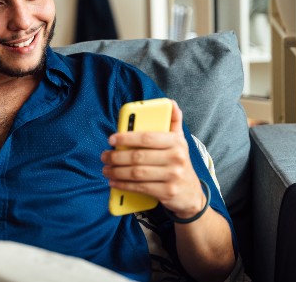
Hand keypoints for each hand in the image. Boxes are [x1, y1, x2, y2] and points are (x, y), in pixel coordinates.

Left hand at [101, 100, 205, 218]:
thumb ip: (173, 121)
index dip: (126, 137)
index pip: (147, 137)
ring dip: (116, 172)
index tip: (111, 139)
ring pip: (136, 173)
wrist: (191, 193)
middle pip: (138, 156)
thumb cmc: (178, 161)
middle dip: (116, 157)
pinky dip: (123, 185)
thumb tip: (170, 102)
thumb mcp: (180, 141)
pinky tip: (114, 182)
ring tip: (106, 169)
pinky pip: (140, 187)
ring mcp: (172, 176)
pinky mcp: (167, 192)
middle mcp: (176, 158)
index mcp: (176, 142)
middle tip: (104, 156)